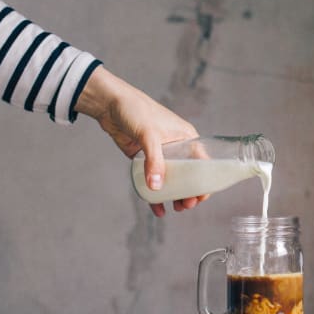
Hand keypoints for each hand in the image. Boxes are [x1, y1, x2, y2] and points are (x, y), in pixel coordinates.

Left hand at [75, 65, 206, 216]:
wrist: (109, 104)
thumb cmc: (136, 110)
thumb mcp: (149, 135)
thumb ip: (154, 161)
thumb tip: (157, 188)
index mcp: (186, 138)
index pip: (203, 163)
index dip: (205, 181)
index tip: (201, 197)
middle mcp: (177, 147)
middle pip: (189, 175)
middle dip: (190, 192)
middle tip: (186, 206)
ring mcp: (160, 155)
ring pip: (172, 180)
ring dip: (175, 196)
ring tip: (176, 208)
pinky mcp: (144, 160)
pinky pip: (153, 180)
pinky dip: (156, 195)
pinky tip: (157, 209)